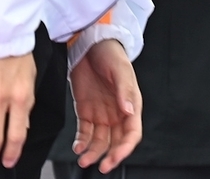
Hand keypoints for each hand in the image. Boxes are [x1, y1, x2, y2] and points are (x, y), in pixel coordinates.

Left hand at [69, 40, 142, 172]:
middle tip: (100, 166)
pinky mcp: (86, 111)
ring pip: (100, 141)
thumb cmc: (110, 54)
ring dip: (93, 152)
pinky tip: (78, 147)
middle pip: (116, 142)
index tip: (115, 158)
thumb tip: (129, 111)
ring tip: (83, 159)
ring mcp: (102, 113)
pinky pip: (85, 133)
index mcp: (131, 104)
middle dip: (109, 156)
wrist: (90, 43)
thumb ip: (124, 91)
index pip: (131, 133)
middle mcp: (117, 113)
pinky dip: (82, 142)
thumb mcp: (119, 70)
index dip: (125, 149)